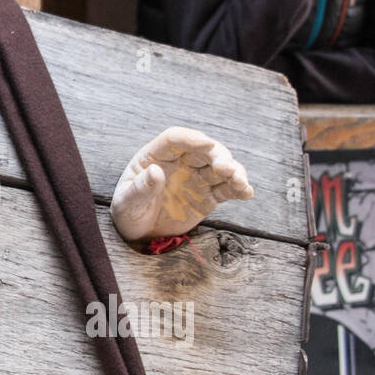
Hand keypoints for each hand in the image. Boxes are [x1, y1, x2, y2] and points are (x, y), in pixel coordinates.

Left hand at [110, 126, 253, 242]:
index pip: (175, 139)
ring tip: (240, 182)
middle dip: (218, 156)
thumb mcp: (127, 203)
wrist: (138, 234)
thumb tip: (155, 172)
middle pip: (203, 150)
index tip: (207, 144)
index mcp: (155, 156)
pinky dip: (238, 189)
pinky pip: (226, 188)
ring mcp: (195, 178)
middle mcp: (179, 163)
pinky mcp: (208, 196)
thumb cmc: (128, 212)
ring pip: (219, 167)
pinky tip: (246, 192)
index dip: (191, 139)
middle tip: (226, 168)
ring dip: (233, 171)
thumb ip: (140, 188)